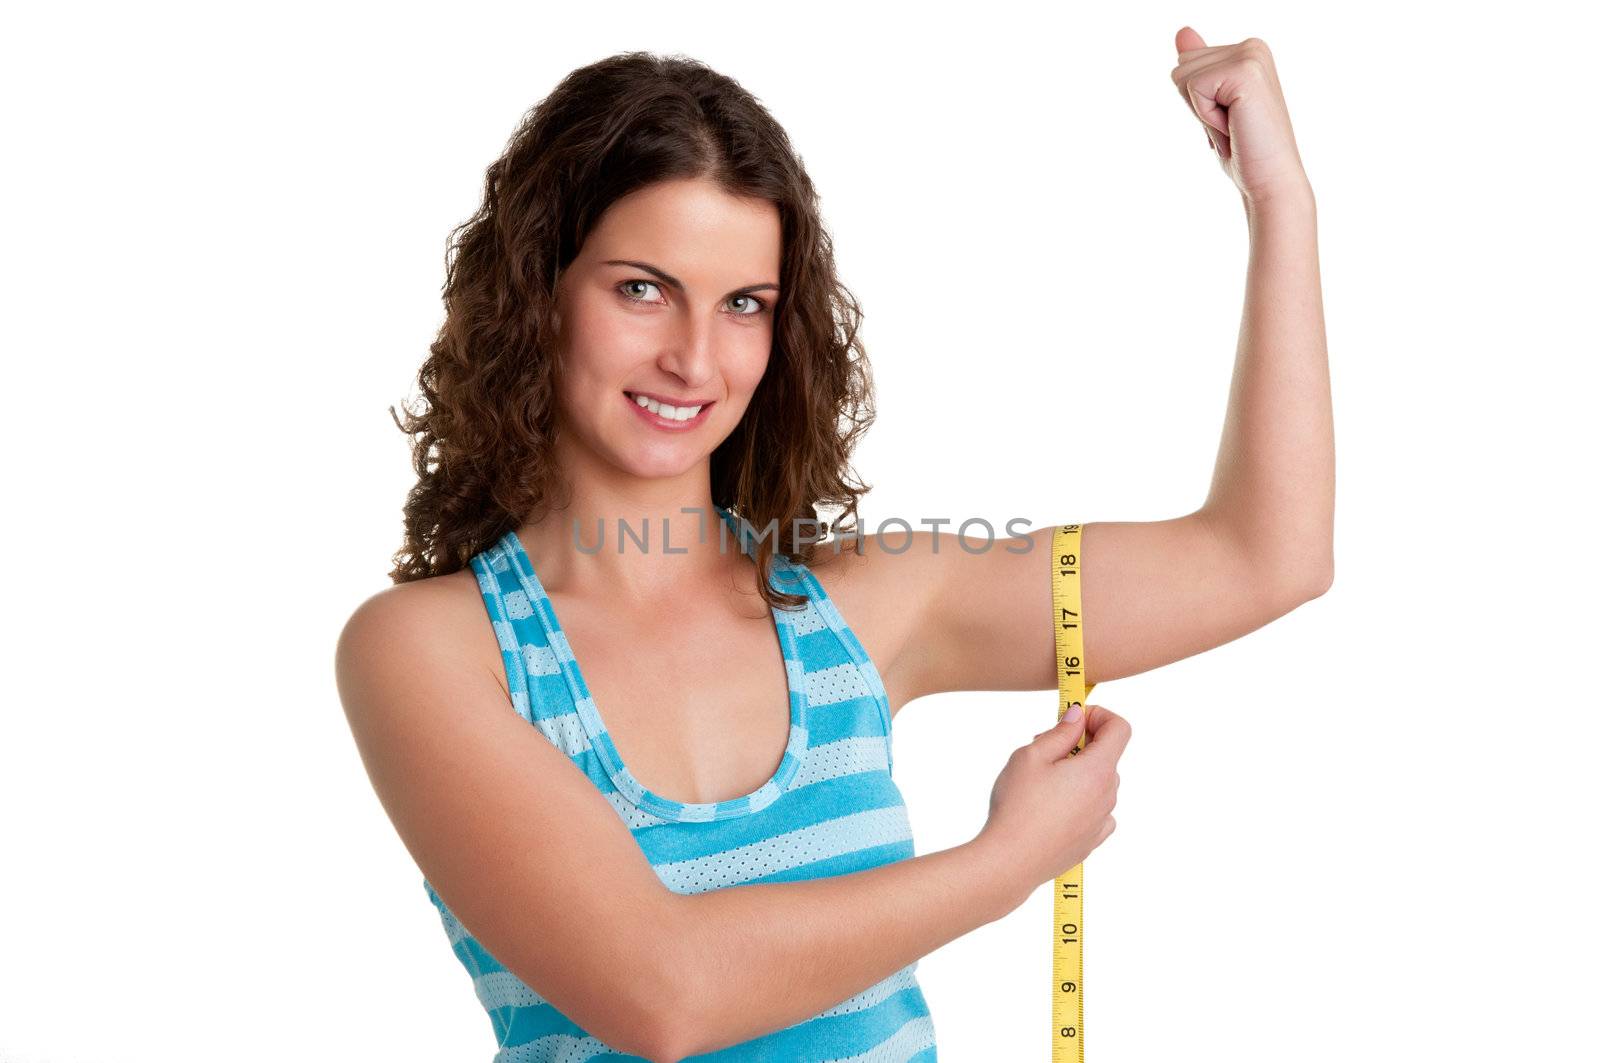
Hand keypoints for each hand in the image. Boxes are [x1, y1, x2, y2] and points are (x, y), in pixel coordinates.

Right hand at [976, 703, 1130, 902]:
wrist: (1010, 862)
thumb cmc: (1017, 806)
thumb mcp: (1031, 756)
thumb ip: (1060, 733)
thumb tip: (1078, 718)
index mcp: (1098, 770)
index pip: (1119, 729)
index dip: (1099, 715)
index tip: (1073, 719)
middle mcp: (1107, 795)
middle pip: (1106, 755)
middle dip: (1079, 744)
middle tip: (1043, 748)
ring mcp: (1101, 820)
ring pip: (1097, 782)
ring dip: (1076, 772)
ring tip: (1039, 781)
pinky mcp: (1091, 840)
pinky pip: (1094, 809)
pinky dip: (1079, 799)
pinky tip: (1051, 806)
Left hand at [1170, 28, 1311, 204]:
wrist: (1271, 180)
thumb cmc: (1244, 150)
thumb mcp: (1213, 105)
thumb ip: (1200, 67)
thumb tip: (1183, 31)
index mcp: (1247, 51)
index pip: (1185, 63)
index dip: (1196, 101)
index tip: (1227, 118)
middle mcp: (1252, 46)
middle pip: (1180, 66)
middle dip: (1196, 105)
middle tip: (1231, 125)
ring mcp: (1251, 55)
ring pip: (1182, 77)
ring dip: (1201, 112)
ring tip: (1233, 127)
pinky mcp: (1244, 71)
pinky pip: (1193, 88)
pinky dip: (1206, 116)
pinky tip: (1234, 126)